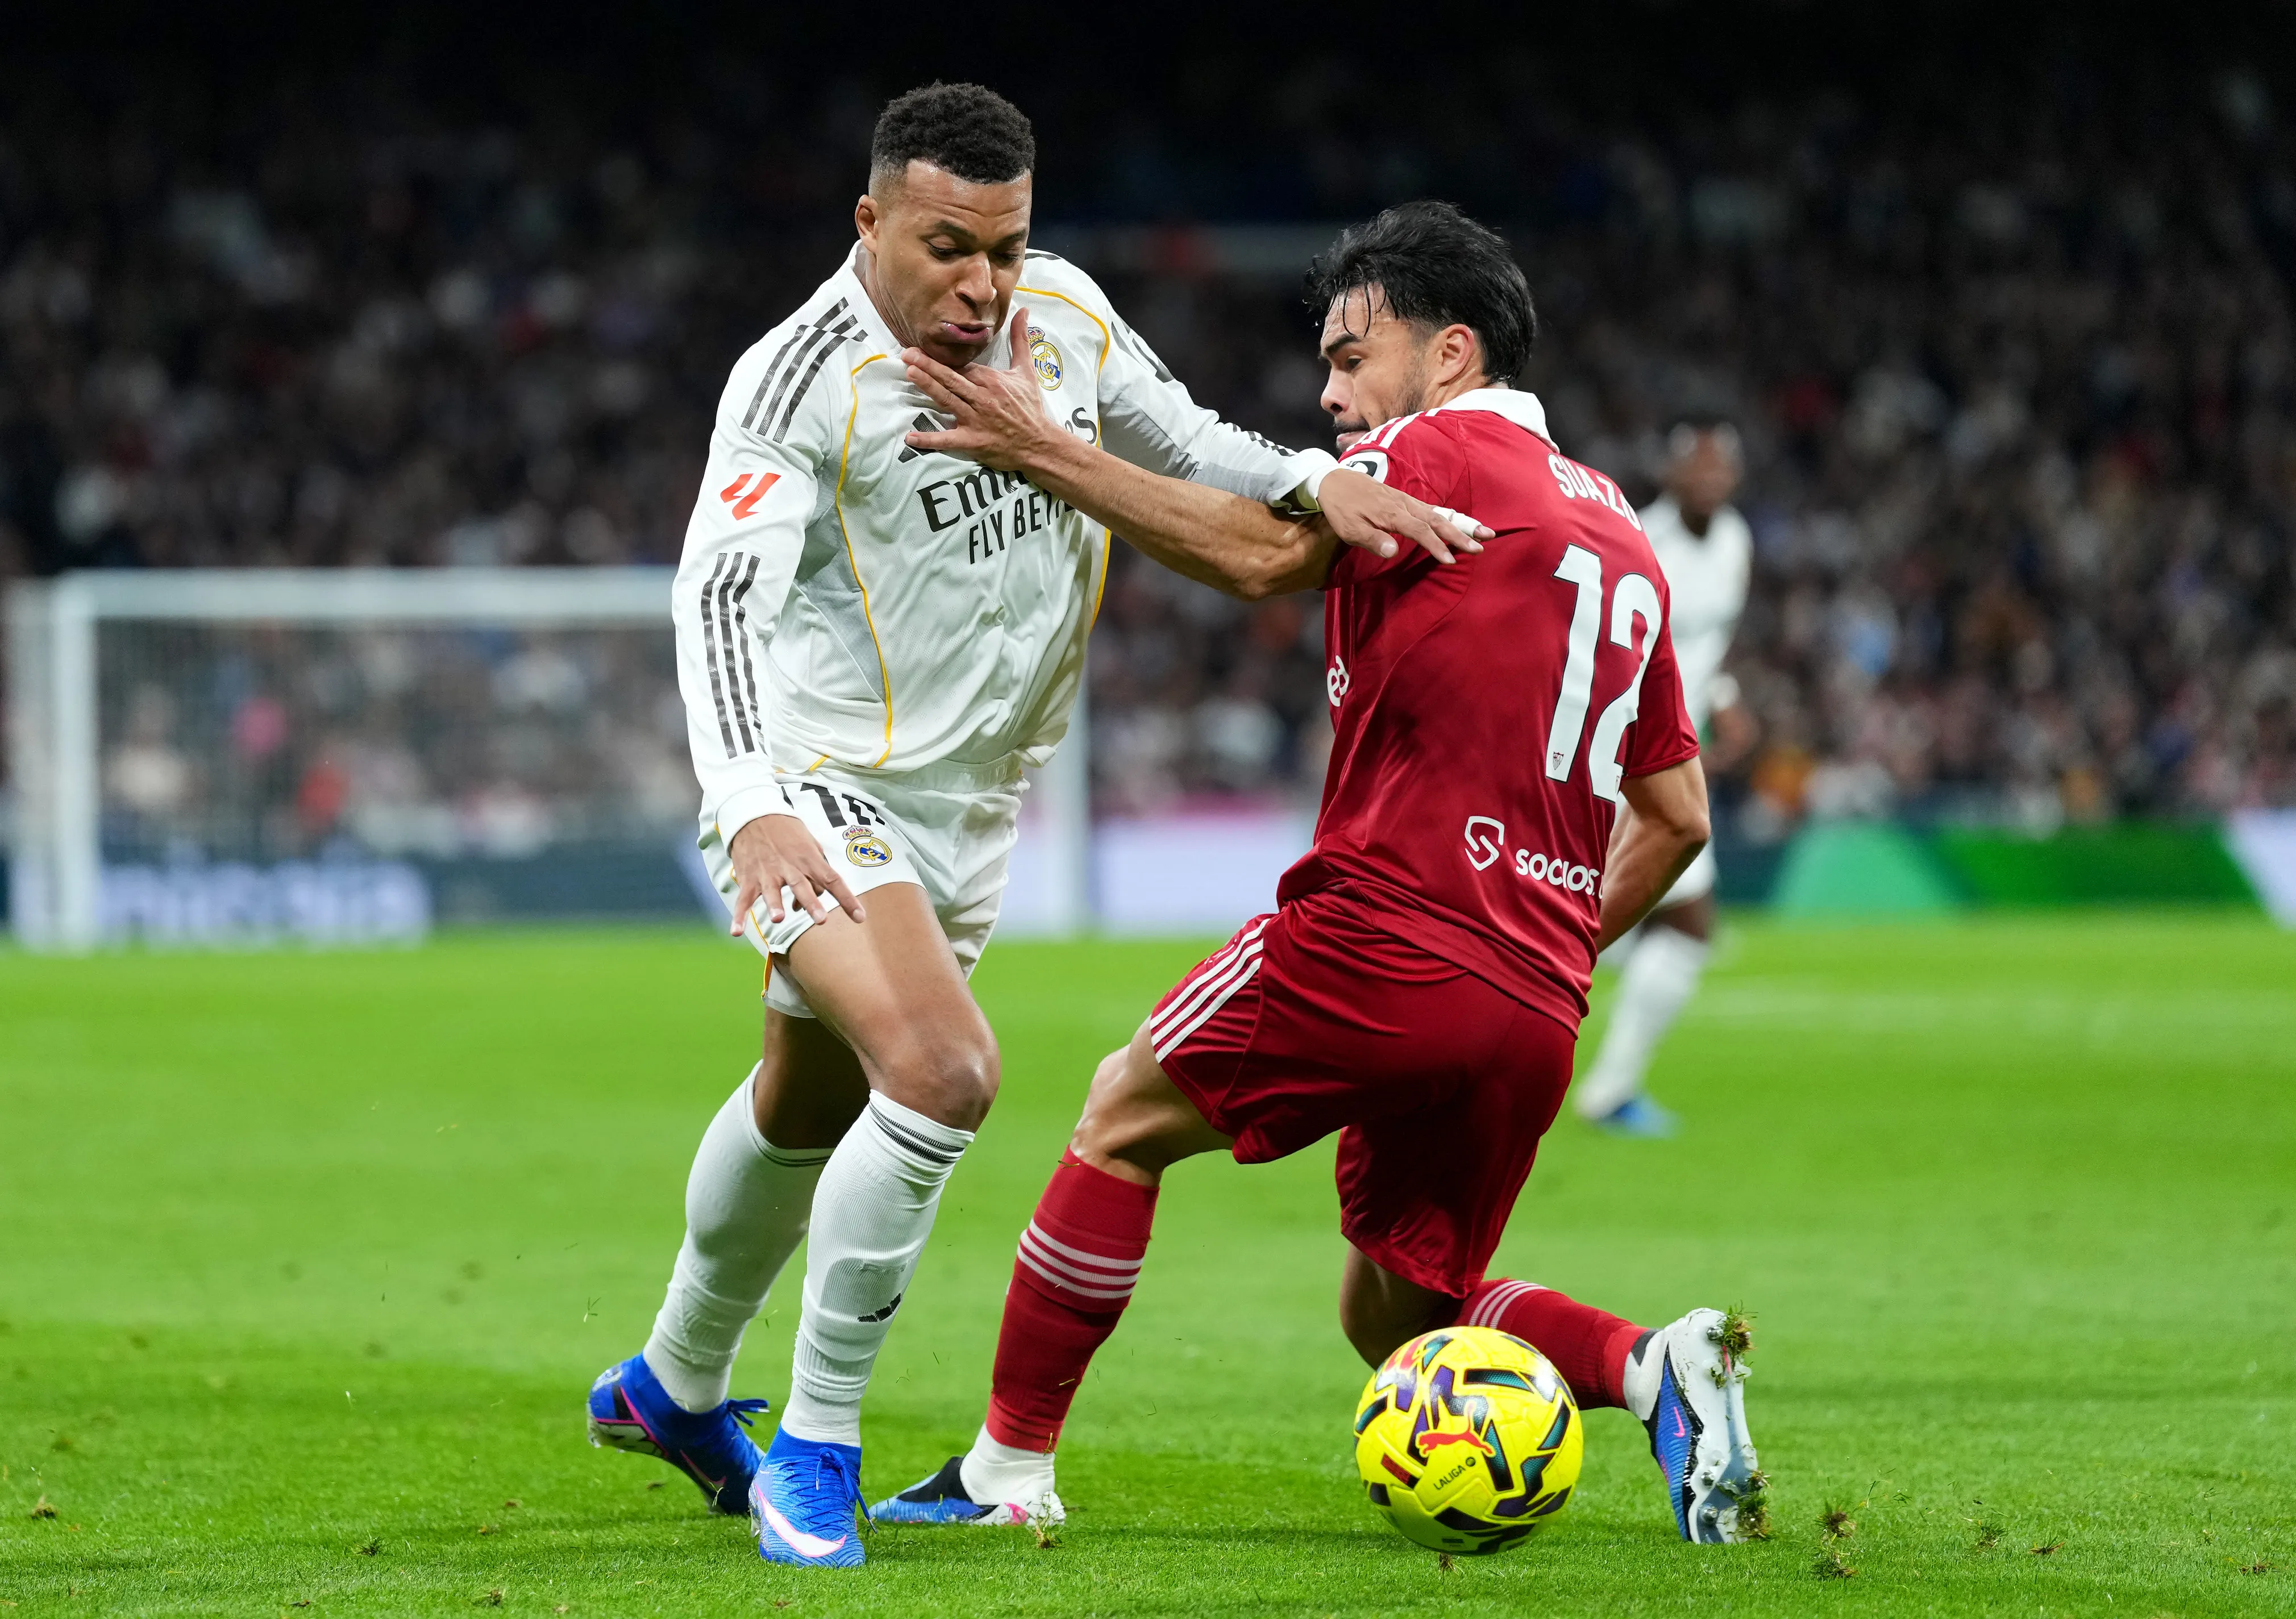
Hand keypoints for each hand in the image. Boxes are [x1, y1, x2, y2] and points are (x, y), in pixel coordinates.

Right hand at [727, 813, 864, 936]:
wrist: (754, 814)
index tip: (860, 917)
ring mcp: (767, 873)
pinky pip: (743, 900)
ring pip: (772, 892)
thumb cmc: (786, 831)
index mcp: (809, 859)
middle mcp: (789, 867)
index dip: (847, 899)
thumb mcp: (809, 843)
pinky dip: (739, 916)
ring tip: (779, 919)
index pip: (833, 880)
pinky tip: (736, 931)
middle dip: (812, 903)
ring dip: (775, 905)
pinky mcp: (748, 878)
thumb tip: (818, 894)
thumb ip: (817, 868)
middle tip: (821, 920)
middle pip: (803, 887)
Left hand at [901, 308, 1062, 471]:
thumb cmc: (1030, 407)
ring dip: (928, 386)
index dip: (944, 356)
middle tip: (907, 353)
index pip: (963, 364)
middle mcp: (982, 397)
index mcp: (992, 379)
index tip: (924, 342)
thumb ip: (1020, 340)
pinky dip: (930, 440)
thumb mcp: (1027, 371)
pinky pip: (948, 440)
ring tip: (910, 373)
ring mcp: (975, 419)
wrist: (1039, 443)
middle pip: (952, 378)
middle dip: (929, 365)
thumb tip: (1024, 310)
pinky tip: (911, 437)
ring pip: (948, 400)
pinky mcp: (972, 441)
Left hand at [1316, 466, 1491, 564]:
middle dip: (1461, 533)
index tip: (1450, 560)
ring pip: (1439, 513)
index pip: (1420, 531)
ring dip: (1461, 524)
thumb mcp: (1349, 529)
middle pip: (1438, 520)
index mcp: (1392, 514)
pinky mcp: (1405, 500)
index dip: (1436, 546)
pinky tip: (1459, 523)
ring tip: (1483, 532)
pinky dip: (1449, 517)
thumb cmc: (1340, 508)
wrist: (1334, 481)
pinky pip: (1432, 509)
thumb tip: (1393, 551)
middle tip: (1482, 545)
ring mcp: (1406, 501)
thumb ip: (1372, 540)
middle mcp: (1404, 505)